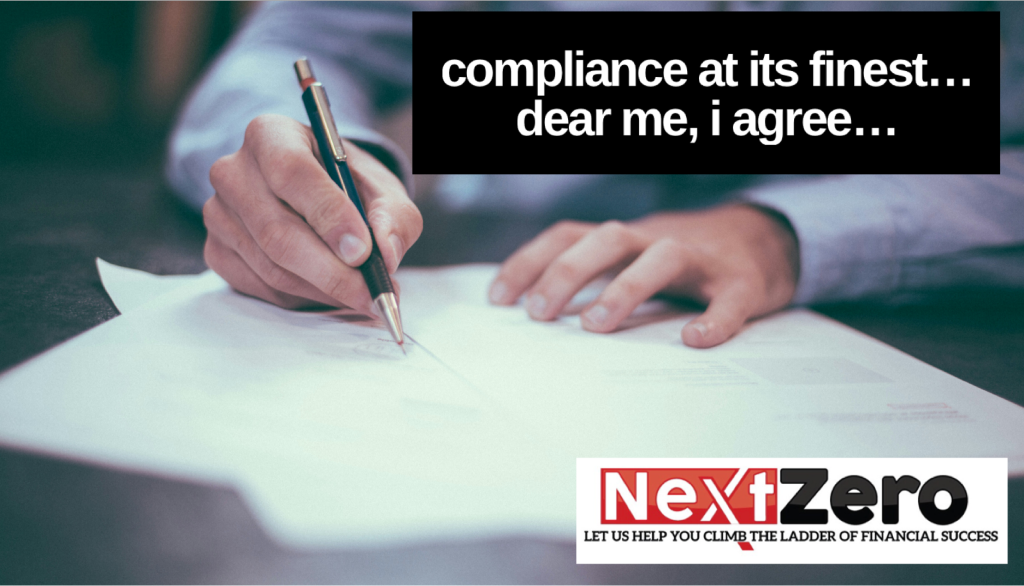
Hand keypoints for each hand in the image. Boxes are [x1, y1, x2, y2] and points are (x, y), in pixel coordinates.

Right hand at [203, 114, 421, 312]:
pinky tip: (330, 291)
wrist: (316, 195)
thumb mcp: (382, 189)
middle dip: (332, 271)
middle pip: (277, 231)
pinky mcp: (216, 251)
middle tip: (372, 293)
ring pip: (272, 267)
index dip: (328, 215)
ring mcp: (218, 214)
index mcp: (271, 135)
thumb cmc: (348, 186)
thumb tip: (386, 253)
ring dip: (324, 290)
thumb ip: (394, 216)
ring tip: (362, 295)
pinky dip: (303, 298)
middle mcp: (233, 171)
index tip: (362, 251)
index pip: (291, 172)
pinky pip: (262, 287)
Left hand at [488, 204, 798, 347]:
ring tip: (596, 326)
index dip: (530, 262)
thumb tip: (533, 318)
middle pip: (607, 240)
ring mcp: (701, 259)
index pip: (567, 236)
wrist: (763, 242)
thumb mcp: (630, 260)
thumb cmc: (681, 262)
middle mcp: (655, 240)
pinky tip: (696, 340)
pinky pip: (728, 299)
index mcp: (624, 239)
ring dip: (625, 287)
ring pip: (662, 258)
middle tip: (538, 314)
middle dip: (567, 273)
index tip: (498, 299)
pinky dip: (714, 319)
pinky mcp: (742, 283)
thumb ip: (592, 279)